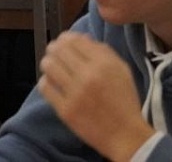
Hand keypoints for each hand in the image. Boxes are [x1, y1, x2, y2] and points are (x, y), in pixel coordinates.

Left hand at [37, 33, 154, 161]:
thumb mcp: (121, 69)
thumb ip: (103, 51)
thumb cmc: (124, 101)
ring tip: (51, 65)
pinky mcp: (65, 110)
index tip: (64, 40)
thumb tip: (82, 38)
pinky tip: (51, 82)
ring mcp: (75, 93)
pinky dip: (46, 81)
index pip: (75, 40)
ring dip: (48, 62)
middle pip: (59, 50)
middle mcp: (88, 75)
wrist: (125, 135)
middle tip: (54, 51)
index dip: (66, 37)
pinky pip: (46, 88)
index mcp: (104, 63)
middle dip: (54, 48)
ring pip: (49, 66)